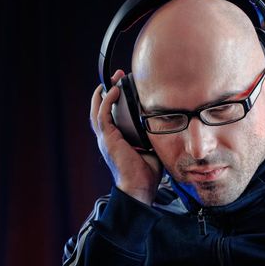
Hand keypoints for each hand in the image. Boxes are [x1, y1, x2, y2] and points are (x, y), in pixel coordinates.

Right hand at [90, 70, 161, 204]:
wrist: (138, 187)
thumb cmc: (145, 173)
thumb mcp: (150, 149)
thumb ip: (152, 136)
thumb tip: (166, 124)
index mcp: (115, 141)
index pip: (110, 117)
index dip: (113, 101)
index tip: (121, 88)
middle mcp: (106, 138)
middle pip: (100, 109)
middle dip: (107, 92)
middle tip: (116, 78)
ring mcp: (105, 138)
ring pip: (97, 109)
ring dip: (105, 92)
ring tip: (114, 79)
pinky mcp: (107, 138)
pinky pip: (103, 114)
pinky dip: (107, 101)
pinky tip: (115, 90)